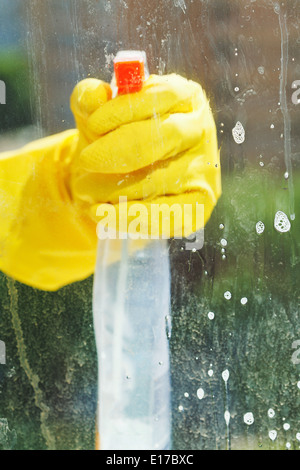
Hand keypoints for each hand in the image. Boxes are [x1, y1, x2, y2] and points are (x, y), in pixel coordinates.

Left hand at [70, 74, 220, 237]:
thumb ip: (89, 99)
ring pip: (154, 182)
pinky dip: (125, 217)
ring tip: (85, 189)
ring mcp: (204, 171)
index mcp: (183, 97)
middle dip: (114, 153)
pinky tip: (100, 212)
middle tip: (85, 160)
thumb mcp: (96, 114)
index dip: (120, 112)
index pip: (156, 99)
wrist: (123, 181)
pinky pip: (162, 216)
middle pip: (158, 139)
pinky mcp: (198, 206)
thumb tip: (94, 95)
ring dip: (111, 189)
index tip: (92, 125)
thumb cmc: (112, 139)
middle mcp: (200, 131)